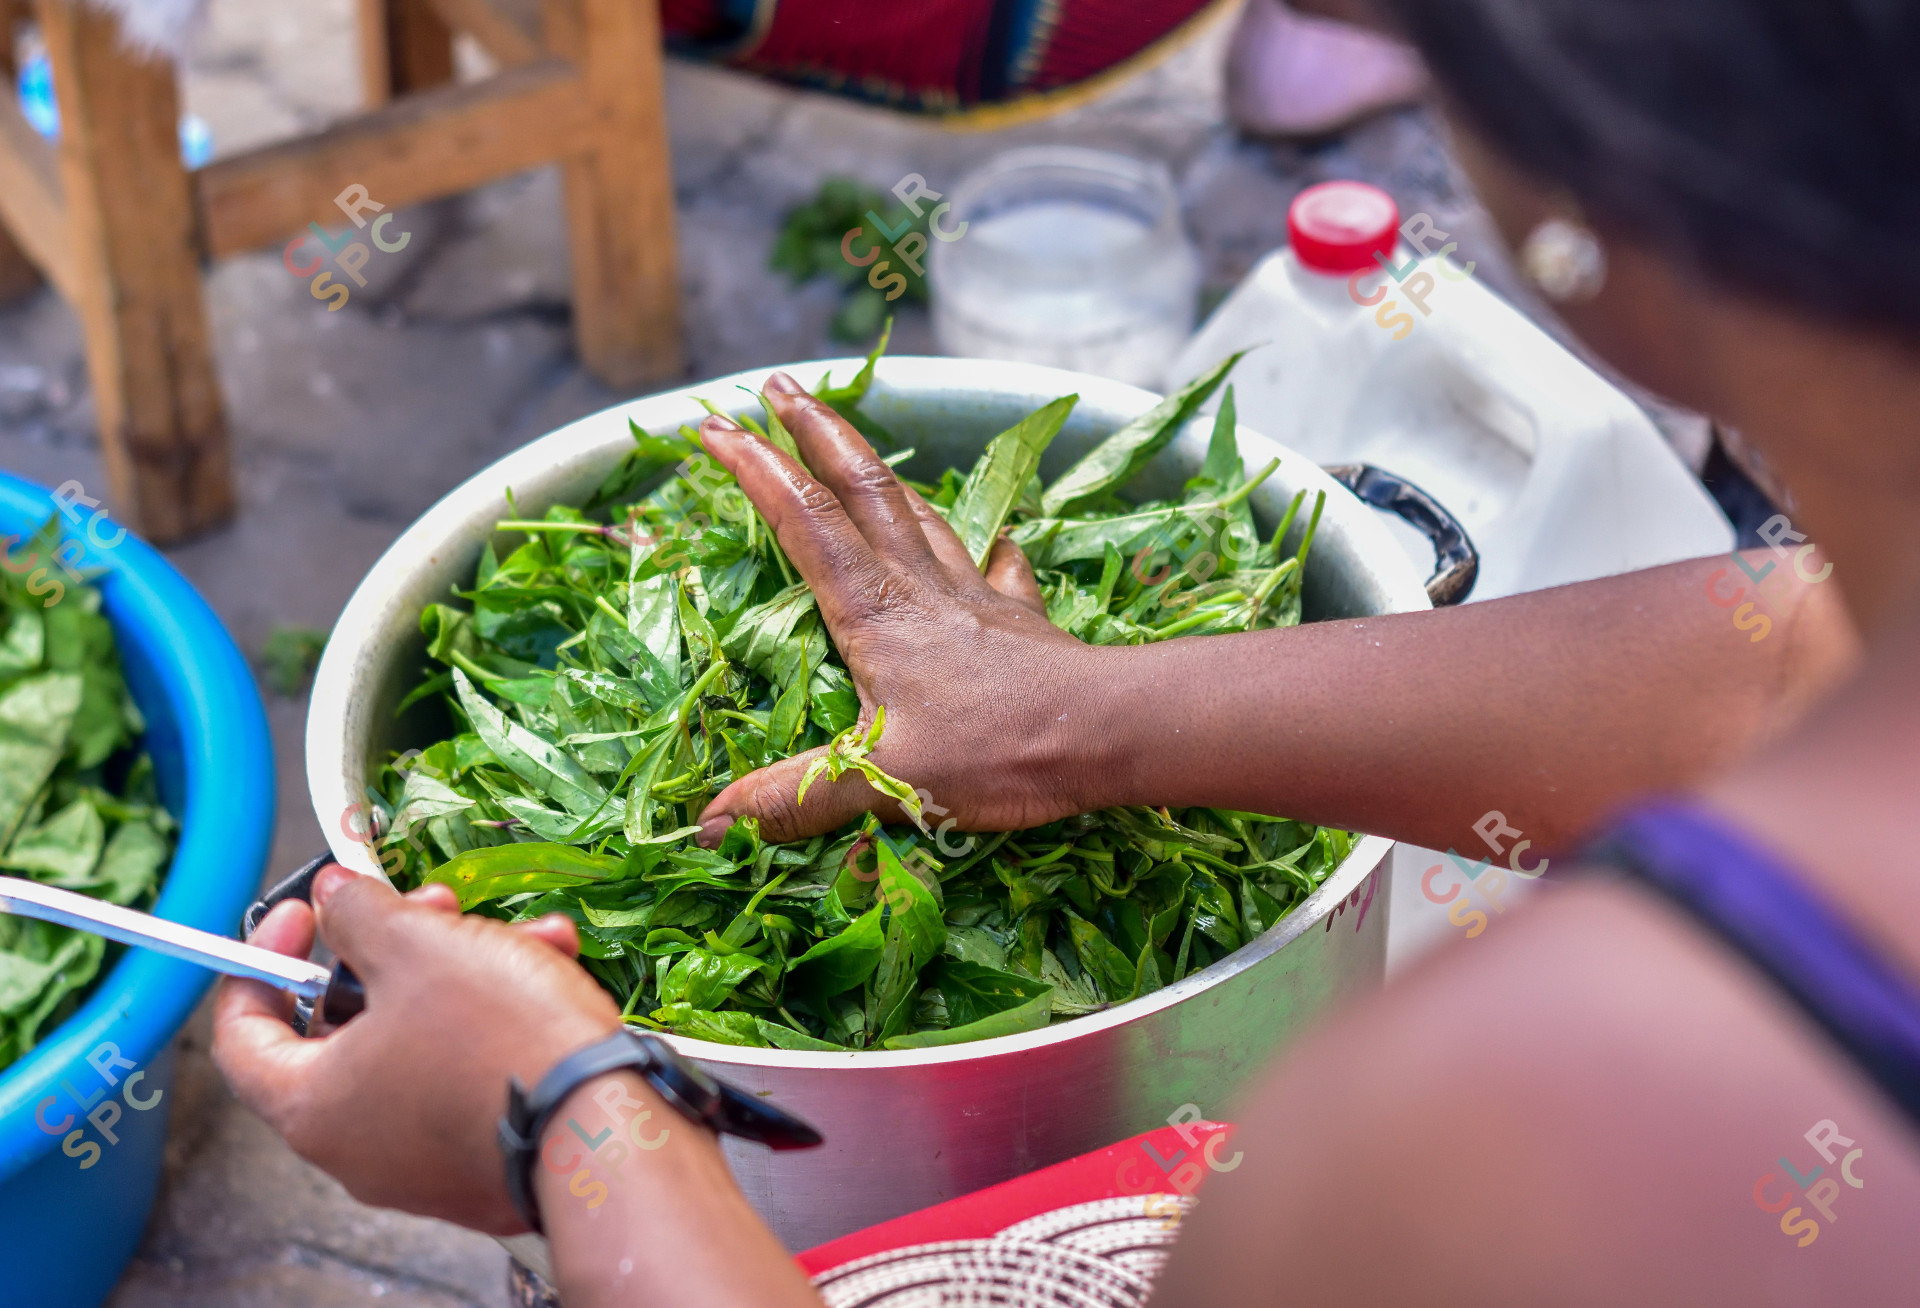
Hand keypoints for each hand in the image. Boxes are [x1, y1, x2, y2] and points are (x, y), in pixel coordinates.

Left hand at [212, 865, 620, 1233]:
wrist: (603, 1127)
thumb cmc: (497, 1040)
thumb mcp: (420, 947)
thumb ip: (360, 914)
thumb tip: (332, 896)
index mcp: (311, 1105)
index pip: (242, 1035)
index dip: (261, 961)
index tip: (302, 916)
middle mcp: (354, 1149)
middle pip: (346, 1030)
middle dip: (393, 951)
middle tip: (429, 908)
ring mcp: (422, 1164)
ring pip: (420, 1045)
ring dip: (460, 976)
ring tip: (516, 936)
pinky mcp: (482, 1165)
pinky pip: (468, 1080)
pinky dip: (496, 1025)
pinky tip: (546, 975)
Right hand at [695, 372, 1108, 844]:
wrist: (1108, 732)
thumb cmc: (996, 752)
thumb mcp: (881, 782)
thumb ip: (796, 801)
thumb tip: (709, 828)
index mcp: (875, 613)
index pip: (804, 521)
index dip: (754, 468)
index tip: (712, 425)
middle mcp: (921, 588)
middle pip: (862, 488)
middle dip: (814, 429)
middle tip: (778, 382)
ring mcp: (976, 597)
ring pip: (922, 514)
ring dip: (882, 475)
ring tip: (857, 448)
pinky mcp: (1021, 620)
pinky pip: (1000, 567)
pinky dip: (987, 546)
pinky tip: (994, 540)